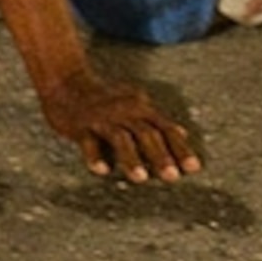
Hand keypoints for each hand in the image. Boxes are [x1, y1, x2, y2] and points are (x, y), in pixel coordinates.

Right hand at [39, 69, 200, 182]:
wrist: (67, 82)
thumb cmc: (105, 99)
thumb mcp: (135, 104)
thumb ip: (157, 121)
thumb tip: (183, 133)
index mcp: (140, 107)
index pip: (165, 128)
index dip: (180, 148)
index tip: (194, 168)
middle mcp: (124, 111)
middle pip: (146, 133)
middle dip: (160, 155)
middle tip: (172, 177)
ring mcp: (102, 118)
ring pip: (120, 138)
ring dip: (132, 158)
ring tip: (141, 178)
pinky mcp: (81, 125)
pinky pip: (88, 142)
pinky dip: (95, 156)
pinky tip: (102, 170)